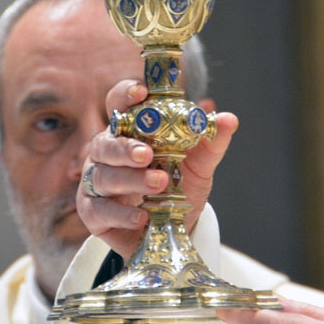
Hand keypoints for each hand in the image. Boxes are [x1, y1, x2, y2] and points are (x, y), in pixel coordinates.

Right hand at [77, 80, 237, 259]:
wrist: (175, 229)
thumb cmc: (180, 187)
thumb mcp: (200, 164)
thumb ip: (211, 141)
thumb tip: (229, 119)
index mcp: (131, 131)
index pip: (119, 104)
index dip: (125, 94)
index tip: (140, 94)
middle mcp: (108, 153)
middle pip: (105, 142)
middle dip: (125, 148)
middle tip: (148, 154)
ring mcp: (97, 182)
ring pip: (102, 176)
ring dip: (131, 180)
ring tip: (159, 184)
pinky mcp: (93, 213)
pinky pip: (98, 210)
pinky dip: (121, 214)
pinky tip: (141, 216)